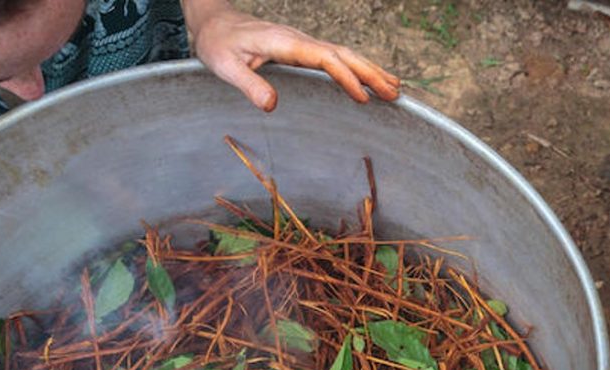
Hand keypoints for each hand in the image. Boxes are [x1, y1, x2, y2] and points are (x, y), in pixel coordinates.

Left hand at [185, 1, 399, 110]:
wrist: (215, 23)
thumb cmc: (218, 44)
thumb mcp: (225, 66)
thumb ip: (248, 84)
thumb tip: (272, 105)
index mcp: (284, 43)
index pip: (324, 58)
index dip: (345, 77)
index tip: (363, 97)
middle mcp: (299, 39)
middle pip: (343, 54)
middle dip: (370, 72)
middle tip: (394, 93)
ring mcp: (303, 43)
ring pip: (344, 53)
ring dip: (370, 69)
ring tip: (395, 87)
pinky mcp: (303, 49)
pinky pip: (336, 57)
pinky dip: (358, 67)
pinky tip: (371, 78)